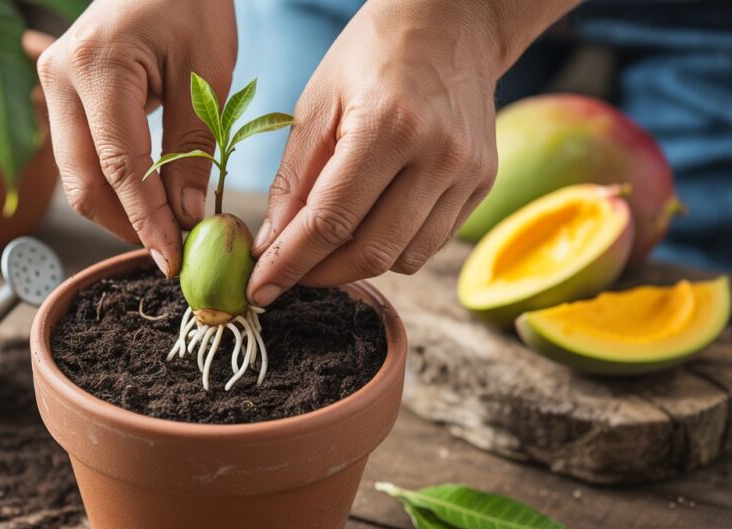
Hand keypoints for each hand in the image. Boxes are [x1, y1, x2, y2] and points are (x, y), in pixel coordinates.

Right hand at [38, 0, 236, 276]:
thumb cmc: (190, 2)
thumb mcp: (206, 72)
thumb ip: (193, 147)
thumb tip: (186, 215)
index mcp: (98, 67)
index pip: (121, 168)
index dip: (146, 222)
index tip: (171, 260)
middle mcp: (59, 77)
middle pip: (83, 181)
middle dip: (125, 225)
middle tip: (169, 251)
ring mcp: (51, 83)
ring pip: (75, 174)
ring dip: (116, 209)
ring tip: (163, 227)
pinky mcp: (58, 91)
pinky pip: (78, 153)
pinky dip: (110, 183)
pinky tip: (144, 197)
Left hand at [247, 0, 578, 305]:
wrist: (452, 21)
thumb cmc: (372, 54)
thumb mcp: (316, 103)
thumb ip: (293, 178)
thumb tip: (271, 244)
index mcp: (388, 126)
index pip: (330, 221)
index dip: (289, 263)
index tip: (258, 288)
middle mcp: (437, 155)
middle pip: (369, 251)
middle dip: (319, 274)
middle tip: (285, 274)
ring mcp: (467, 172)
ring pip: (403, 258)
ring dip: (355, 265)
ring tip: (324, 247)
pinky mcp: (483, 182)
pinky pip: (430, 243)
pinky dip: (391, 248)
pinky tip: (367, 225)